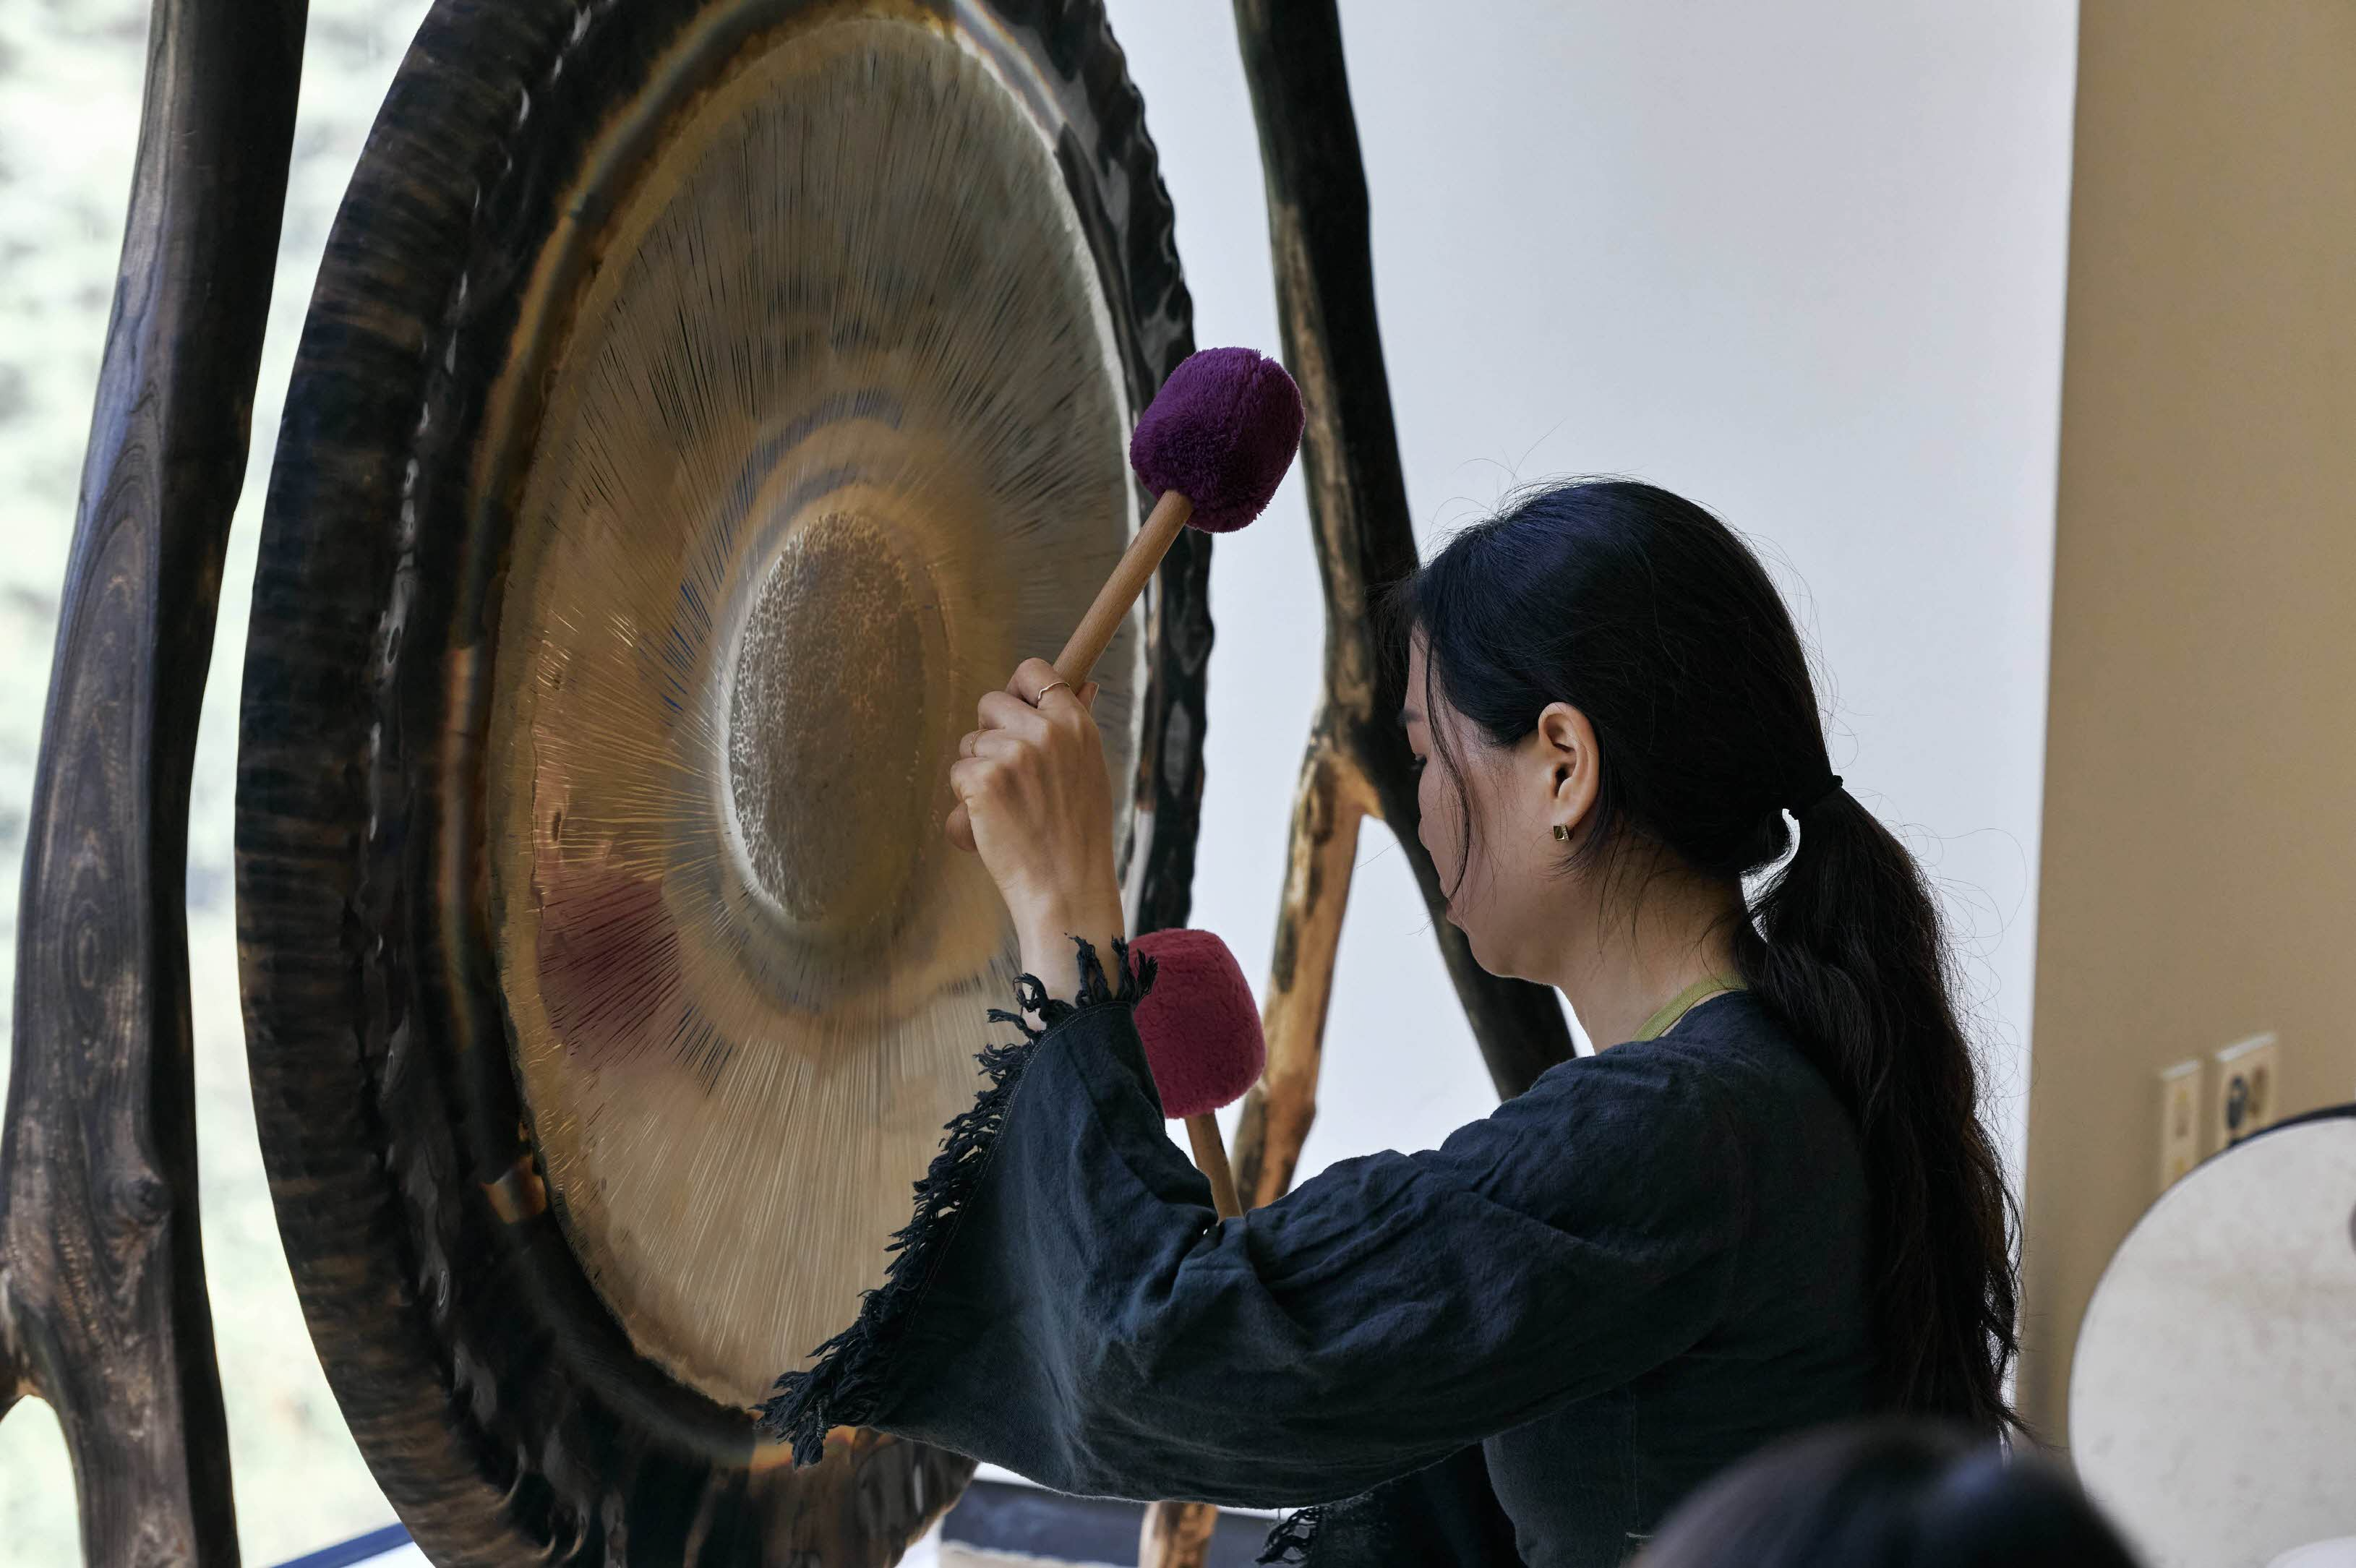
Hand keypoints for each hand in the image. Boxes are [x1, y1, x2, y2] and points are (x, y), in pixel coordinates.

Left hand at [948, 658, 1121, 936]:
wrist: (1067, 890)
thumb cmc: (1079, 836)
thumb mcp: (1091, 772)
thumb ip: (1077, 726)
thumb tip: (1084, 684)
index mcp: (1075, 725)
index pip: (1035, 671)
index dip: (1018, 690)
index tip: (1016, 713)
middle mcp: (1045, 731)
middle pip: (990, 703)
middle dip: (990, 735)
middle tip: (1011, 779)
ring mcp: (1011, 754)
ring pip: (970, 744)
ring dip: (978, 774)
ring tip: (1009, 810)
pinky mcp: (981, 780)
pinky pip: (957, 775)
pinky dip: (965, 804)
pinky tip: (990, 827)